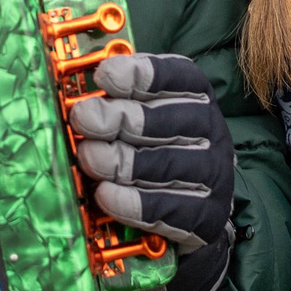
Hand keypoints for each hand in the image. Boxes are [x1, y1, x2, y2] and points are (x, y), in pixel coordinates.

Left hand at [68, 53, 236, 253]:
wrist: (188, 213)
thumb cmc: (154, 151)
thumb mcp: (139, 118)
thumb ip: (116, 102)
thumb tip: (77, 99)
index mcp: (195, 97)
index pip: (178, 76)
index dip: (141, 74)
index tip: (104, 76)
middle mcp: (211, 131)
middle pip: (169, 120)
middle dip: (121, 118)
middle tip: (84, 119)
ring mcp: (213, 175)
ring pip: (167, 165)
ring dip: (123, 162)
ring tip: (89, 158)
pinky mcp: (206, 215)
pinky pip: (169, 209)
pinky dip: (134, 203)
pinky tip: (105, 195)